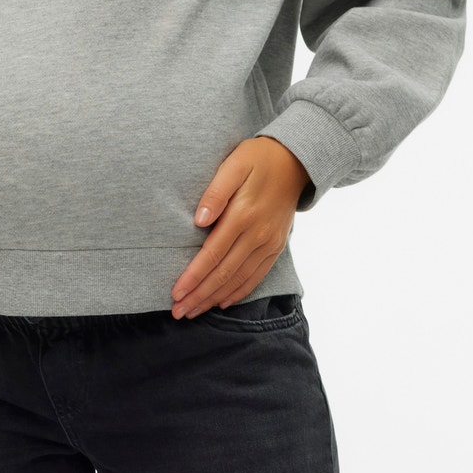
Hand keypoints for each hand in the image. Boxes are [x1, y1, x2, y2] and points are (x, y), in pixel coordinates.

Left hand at [171, 137, 310, 318]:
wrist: (295, 161)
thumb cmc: (258, 160)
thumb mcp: (234, 165)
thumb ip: (215, 192)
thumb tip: (199, 220)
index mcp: (244, 215)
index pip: (213, 254)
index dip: (193, 276)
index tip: (176, 292)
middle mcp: (258, 235)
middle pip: (223, 274)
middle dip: (199, 295)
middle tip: (178, 312)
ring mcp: (269, 244)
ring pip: (238, 280)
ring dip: (214, 299)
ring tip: (193, 312)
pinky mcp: (275, 248)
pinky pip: (255, 277)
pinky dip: (238, 293)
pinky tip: (221, 302)